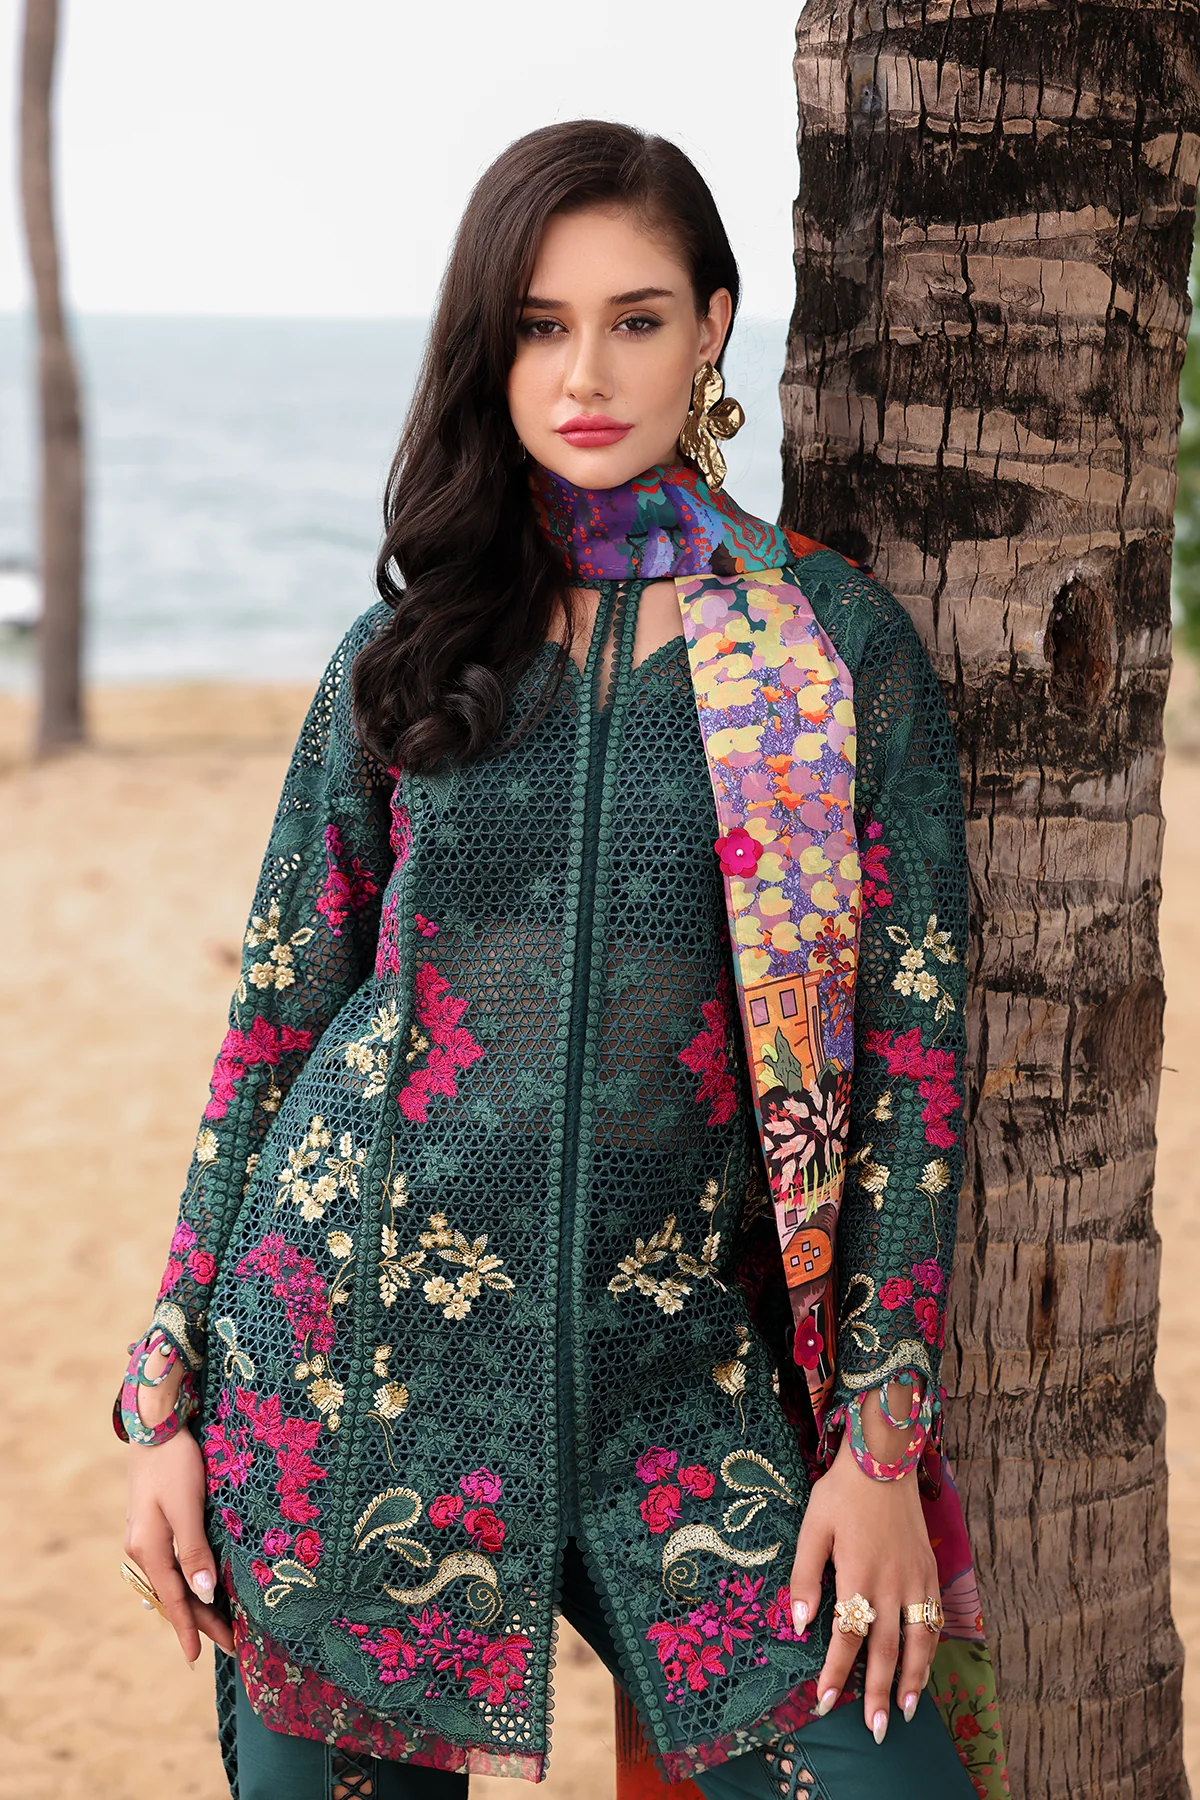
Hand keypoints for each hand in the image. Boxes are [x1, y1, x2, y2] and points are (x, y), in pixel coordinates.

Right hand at [124, 1355, 233, 1664]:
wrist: (154, 1424)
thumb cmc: (174, 1462)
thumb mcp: (186, 1505)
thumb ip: (193, 1549)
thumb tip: (202, 1594)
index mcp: (148, 1549)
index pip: (174, 1599)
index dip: (189, 1628)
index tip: (199, 1658)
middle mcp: (142, 1548)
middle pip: (174, 1594)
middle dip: (200, 1620)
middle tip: (231, 1645)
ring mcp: (145, 1536)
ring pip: (171, 1581)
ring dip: (193, 1603)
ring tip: (216, 1625)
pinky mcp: (153, 1523)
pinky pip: (169, 1565)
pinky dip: (184, 1582)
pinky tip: (192, 1588)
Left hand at [788, 1389, 939, 1741]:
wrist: (884, 1460)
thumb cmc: (842, 1493)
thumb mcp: (812, 1528)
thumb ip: (806, 1577)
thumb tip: (799, 1624)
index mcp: (859, 1575)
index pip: (847, 1638)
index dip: (835, 1673)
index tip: (823, 1702)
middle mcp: (892, 1584)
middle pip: (887, 1650)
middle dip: (878, 1693)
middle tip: (874, 1730)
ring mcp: (916, 1580)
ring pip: (919, 1641)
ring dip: (912, 1680)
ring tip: (904, 1711)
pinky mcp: (929, 1571)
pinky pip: (934, 1619)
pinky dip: (931, 1650)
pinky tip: (923, 1668)